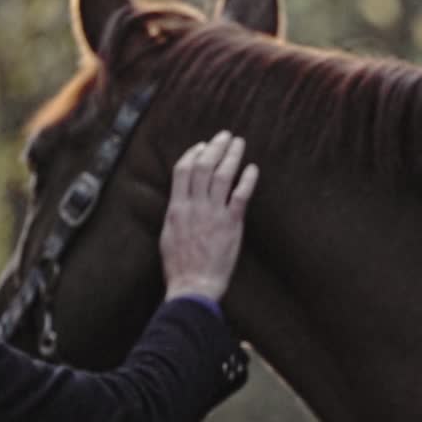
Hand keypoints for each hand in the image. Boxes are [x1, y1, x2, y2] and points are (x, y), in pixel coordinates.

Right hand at [160, 131, 258, 301]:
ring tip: (239, 143)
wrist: (193, 285)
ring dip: (231, 156)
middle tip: (225, 135)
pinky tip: (253, 168)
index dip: (193, 154)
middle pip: (203, 166)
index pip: (183, 170)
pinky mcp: (231, 224)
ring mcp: (213, 214)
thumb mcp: (168, 236)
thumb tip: (181, 201)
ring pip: (222, 175)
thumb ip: (177, 214)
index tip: (202, 145)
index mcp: (176, 208)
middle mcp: (193, 206)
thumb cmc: (180, 267)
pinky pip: (240, 195)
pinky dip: (247, 179)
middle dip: (215, 147)